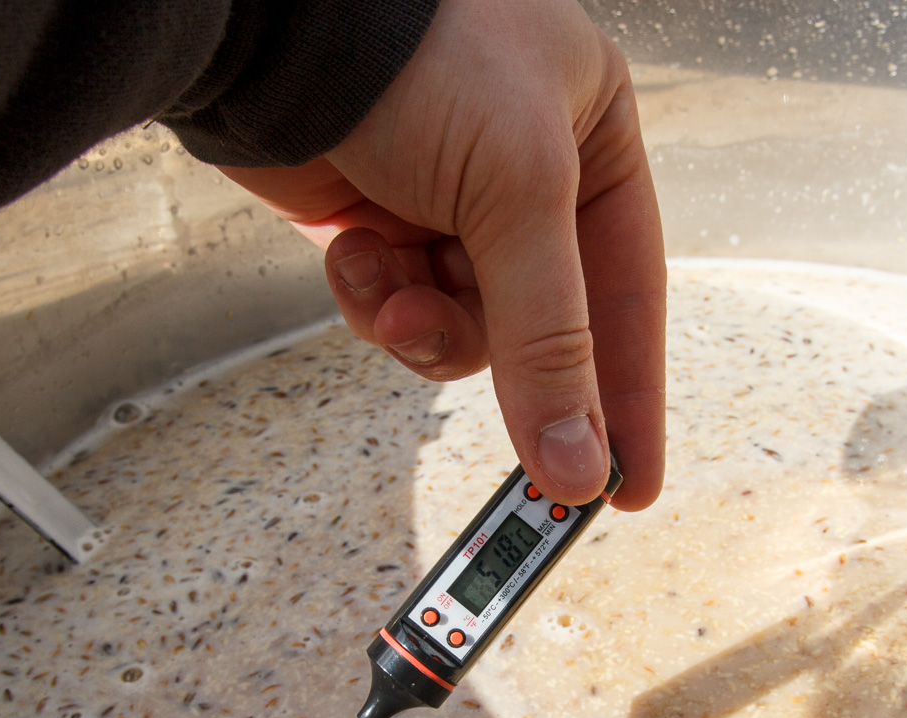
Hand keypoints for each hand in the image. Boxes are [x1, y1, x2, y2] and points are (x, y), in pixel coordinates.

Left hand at [219, 0, 664, 509]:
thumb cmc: (420, 59)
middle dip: (505, 359)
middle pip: (539, 322)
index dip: (630, 393)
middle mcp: (526, 173)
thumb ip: (552, 338)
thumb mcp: (520, 194)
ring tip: (395, 294)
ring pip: (462, 324)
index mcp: (593, 138)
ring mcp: (447, 201)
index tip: (630, 482)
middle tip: (517, 446)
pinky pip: (397, 306)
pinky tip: (354, 252)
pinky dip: (375, 297)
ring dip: (427, 325)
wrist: (276, 28)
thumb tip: (580, 462)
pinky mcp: (379, 223)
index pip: (629, 290)